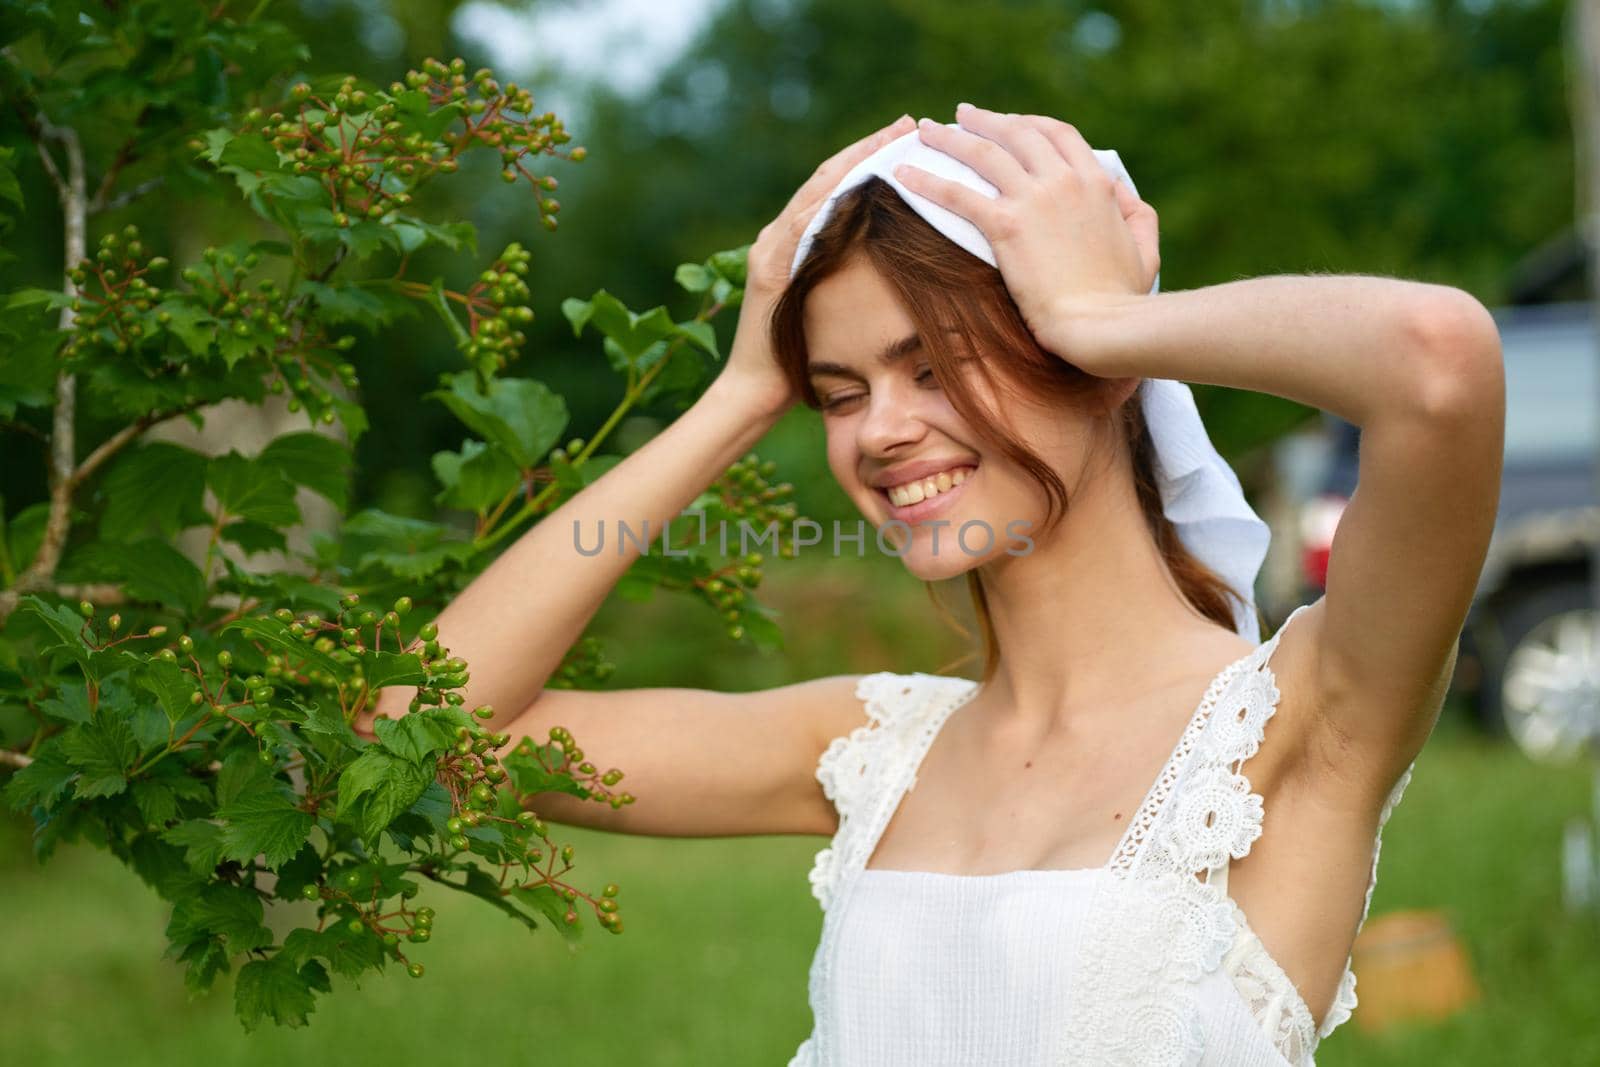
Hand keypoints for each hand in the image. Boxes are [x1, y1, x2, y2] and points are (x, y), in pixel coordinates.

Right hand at [717, 112, 918, 414]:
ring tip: (891, 142)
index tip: (908, 134)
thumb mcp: (832, 305)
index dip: (870, 156)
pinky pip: (801, 228)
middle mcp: (779, 235)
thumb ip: (849, 273)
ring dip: (854, 165)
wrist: (756, 392)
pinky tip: (857, 187)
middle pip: (828, 177)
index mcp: (796, 239)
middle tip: (908, 123)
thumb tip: (897, 258)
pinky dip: (828, 205)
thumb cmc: (801, 358)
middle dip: (868, 147)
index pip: (837, 186)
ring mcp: (770, 250)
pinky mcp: (769, 271)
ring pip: (816, 194)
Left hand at [891, 104, 1158, 370]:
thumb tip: (1123, 195)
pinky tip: (902, 174)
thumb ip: (1136, 216)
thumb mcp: (1145, 251)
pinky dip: (926, 180)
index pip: (1059, 135)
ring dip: (949, 138)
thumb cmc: (1121, 299)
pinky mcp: (1006, 225)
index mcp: (1096, 183)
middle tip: (960, 116)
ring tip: (924, 131)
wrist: (1099, 324)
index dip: (1030, 124)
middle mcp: (1064, 181)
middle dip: (985, 121)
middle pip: (1017, 133)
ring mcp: (1034, 199)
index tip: (1009, 124)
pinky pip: (957, 194)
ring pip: (984, 153)